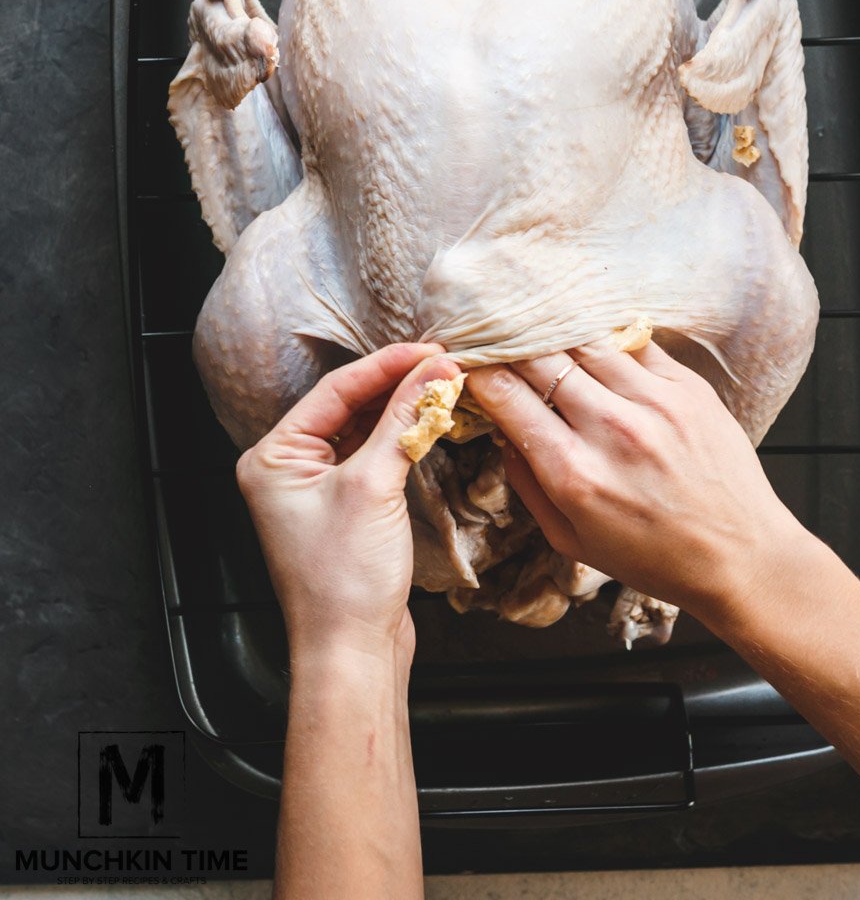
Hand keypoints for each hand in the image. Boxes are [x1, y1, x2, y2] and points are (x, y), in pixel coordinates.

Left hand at [236, 343, 460, 661]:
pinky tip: (430, 421)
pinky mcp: (345, 508)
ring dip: (403, 408)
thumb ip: (403, 421)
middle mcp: (288, 468)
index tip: (431, 349)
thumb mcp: (374, 486)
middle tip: (445, 361)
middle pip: (348, 406)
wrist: (351, 651)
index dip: (386, 365)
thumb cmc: (344, 578)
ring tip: (444, 383)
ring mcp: (317, 489)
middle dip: (397, 383)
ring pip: (363, 429)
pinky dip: (402, 437)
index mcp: (273, 457)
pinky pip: (373, 456)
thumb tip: (435, 371)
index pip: (335, 391)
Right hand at [465, 338, 811, 625]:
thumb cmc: (655, 557)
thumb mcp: (572, 539)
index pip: (507, 397)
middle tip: (494, 337)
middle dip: (508, 344)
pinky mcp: (689, 386)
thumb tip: (500, 432)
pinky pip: (634, 342)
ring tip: (538, 328)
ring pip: (585, 339)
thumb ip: (528, 484)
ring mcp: (655, 402)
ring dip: (555, 332)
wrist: (741, 556)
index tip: (467, 363)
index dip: (478, 373)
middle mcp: (613, 430)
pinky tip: (592, 339)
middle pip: (540, 357)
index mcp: (575, 473)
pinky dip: (605, 337)